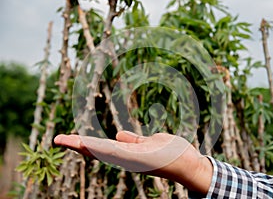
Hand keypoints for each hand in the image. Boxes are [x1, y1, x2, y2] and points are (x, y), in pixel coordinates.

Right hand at [54, 131, 212, 193]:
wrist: (189, 164)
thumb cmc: (170, 153)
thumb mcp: (148, 143)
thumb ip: (133, 141)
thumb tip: (117, 135)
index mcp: (128, 154)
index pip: (102, 147)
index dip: (85, 143)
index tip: (68, 138)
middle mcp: (127, 159)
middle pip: (98, 151)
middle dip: (78, 145)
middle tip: (58, 139)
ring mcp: (133, 160)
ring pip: (104, 152)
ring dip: (85, 146)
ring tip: (66, 140)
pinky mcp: (142, 159)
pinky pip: (120, 153)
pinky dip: (103, 148)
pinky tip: (90, 144)